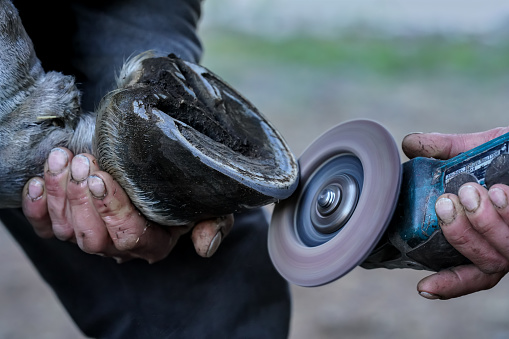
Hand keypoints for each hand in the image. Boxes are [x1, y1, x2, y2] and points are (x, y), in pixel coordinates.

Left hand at [21, 147, 233, 262]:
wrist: (157, 164)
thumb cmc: (185, 184)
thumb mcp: (211, 202)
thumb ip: (214, 223)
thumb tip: (205, 246)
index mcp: (153, 243)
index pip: (129, 237)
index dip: (112, 211)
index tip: (102, 176)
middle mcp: (119, 247)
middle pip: (93, 238)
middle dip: (82, 199)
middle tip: (82, 162)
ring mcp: (92, 236)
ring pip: (67, 231)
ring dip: (60, 193)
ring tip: (62, 158)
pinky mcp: (69, 224)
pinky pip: (46, 227)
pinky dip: (37, 206)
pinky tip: (39, 180)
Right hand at [403, 127, 508, 298]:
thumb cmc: (507, 153)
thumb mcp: (474, 151)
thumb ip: (443, 150)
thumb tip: (407, 144)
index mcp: (487, 238)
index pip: (469, 273)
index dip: (447, 284)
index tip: (423, 288)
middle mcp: (507, 245)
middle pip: (484, 262)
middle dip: (460, 236)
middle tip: (445, 203)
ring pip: (504, 250)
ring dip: (485, 224)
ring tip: (471, 191)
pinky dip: (508, 211)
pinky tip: (499, 190)